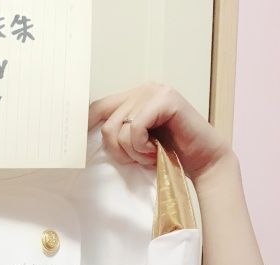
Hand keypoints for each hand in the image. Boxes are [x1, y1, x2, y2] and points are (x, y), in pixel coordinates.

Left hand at [88, 82, 232, 180]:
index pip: (98, 107)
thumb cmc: (169, 155)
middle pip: (107, 124)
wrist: (203, 160)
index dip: (85, 125)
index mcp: (134, 98)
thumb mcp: (136, 145)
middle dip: (120, 151)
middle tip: (141, 157)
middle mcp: (143, 90)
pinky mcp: (166, 99)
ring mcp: (155, 91)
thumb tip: (85, 136)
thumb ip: (118, 134)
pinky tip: (156, 151)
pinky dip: (142, 147)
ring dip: (134, 152)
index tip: (76, 143)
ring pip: (120, 129)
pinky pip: (135, 128)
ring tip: (151, 154)